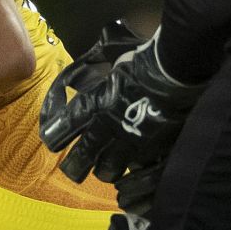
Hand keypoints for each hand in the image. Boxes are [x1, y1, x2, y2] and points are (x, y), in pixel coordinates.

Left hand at [39, 24, 201, 209]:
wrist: (179, 68)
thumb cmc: (145, 56)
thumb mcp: (112, 53)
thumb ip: (94, 63)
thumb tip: (81, 68)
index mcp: (97, 103)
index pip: (66, 127)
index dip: (55, 136)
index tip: (51, 142)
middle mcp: (110, 126)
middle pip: (84, 156)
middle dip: (74, 165)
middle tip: (71, 169)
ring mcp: (132, 141)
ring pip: (109, 169)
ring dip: (103, 170)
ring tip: (102, 172)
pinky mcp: (154, 148)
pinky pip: (137, 170)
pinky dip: (131, 175)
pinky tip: (130, 176)